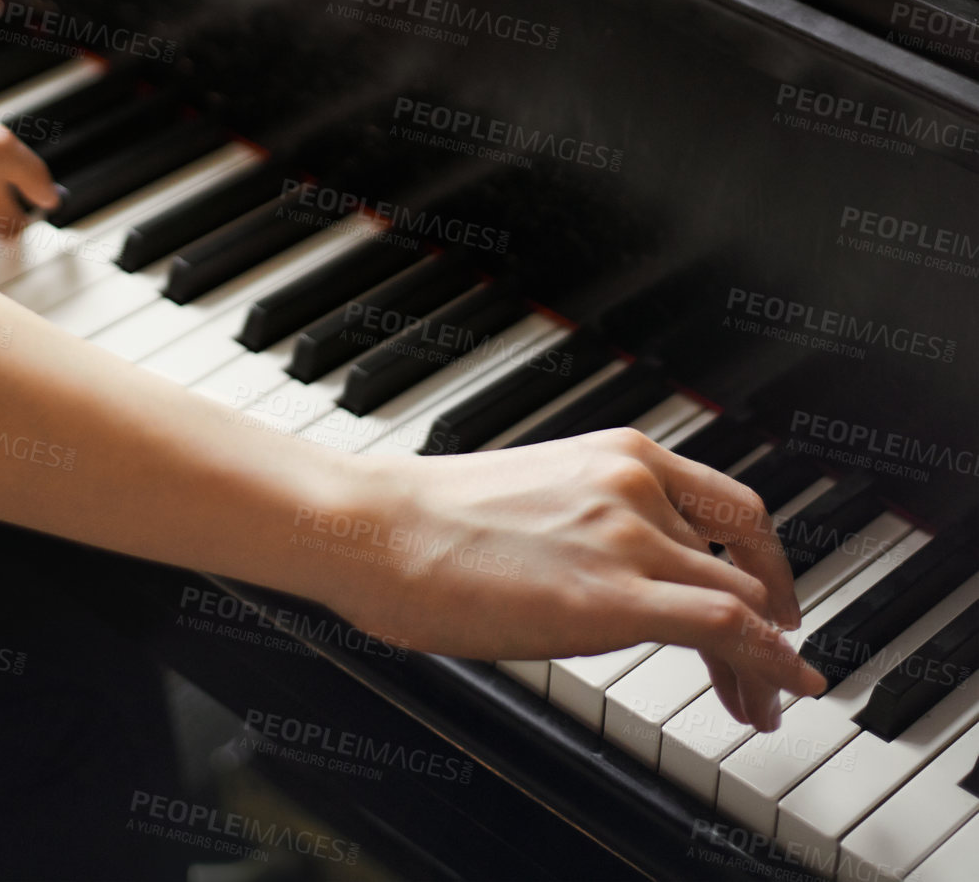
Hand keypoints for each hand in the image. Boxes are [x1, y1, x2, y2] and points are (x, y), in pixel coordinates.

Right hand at [323, 429, 826, 731]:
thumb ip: (593, 520)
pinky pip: (728, 628)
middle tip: (770, 667)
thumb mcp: (536, 494)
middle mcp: (638, 486)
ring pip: (745, 601)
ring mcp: (630, 537)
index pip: (731, 507)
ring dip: (767, 660)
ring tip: (760, 704)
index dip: (766, 561)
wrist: (379, 527)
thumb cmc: (430, 517)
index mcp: (619, 455)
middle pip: (746, 559)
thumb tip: (615, 572)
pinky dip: (772, 664)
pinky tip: (781, 692)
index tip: (771, 599)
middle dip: (772, 619)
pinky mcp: (615, 596)